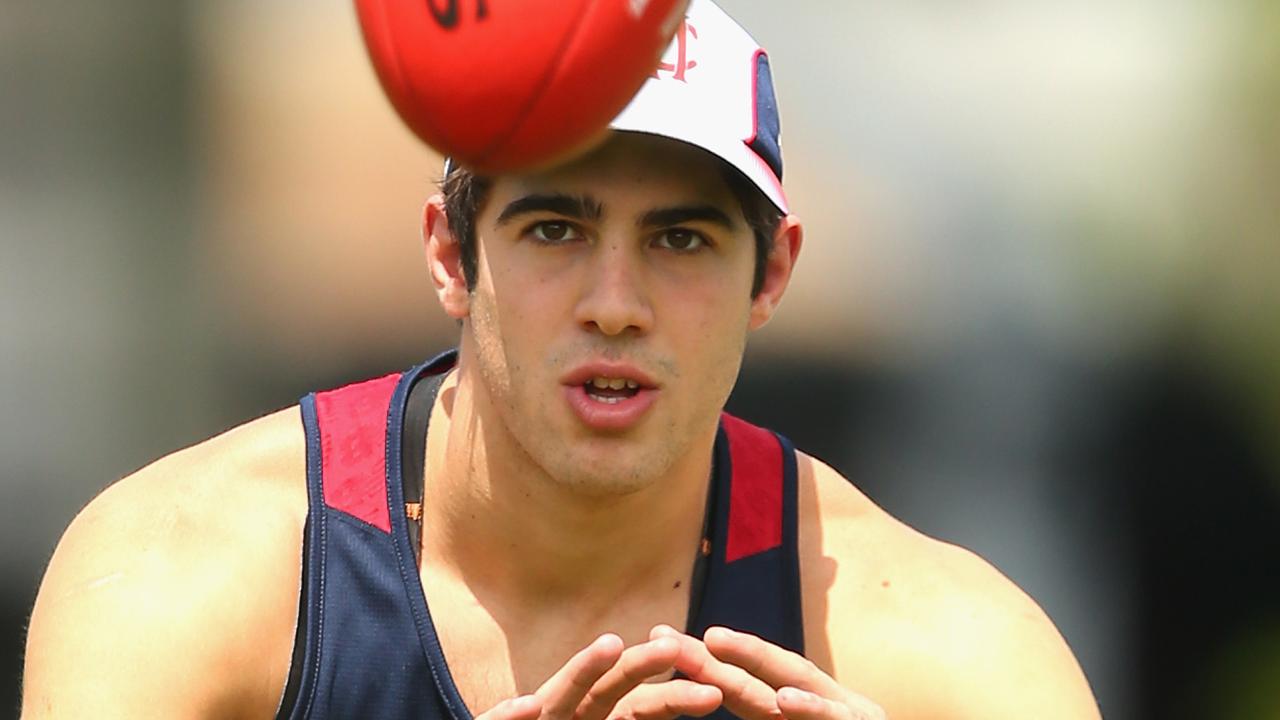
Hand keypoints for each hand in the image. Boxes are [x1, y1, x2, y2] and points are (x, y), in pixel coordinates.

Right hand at [474, 633, 722, 719]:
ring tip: (611, 645)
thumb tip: (697, 708)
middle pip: (609, 690)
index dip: (673, 696)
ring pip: (560, 696)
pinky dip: (509, 716)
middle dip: (640, 666)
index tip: (713, 692)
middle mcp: (570, 716)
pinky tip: (527, 704)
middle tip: (675, 648)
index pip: (640, 706)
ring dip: (583, 670)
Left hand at [651, 625, 886, 719]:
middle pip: (761, 679)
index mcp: (806, 718)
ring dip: (757, 663)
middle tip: (667, 637)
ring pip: (796, 687)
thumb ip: (775, 719)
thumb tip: (750, 705)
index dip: (706, 664)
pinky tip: (783, 699)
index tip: (661, 641)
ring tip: (716, 642)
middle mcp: (828, 710)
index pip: (748, 688)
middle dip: (713, 656)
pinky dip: (812, 709)